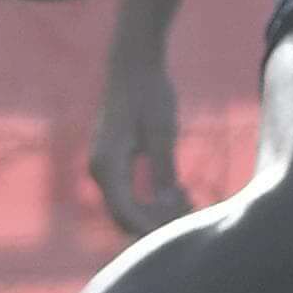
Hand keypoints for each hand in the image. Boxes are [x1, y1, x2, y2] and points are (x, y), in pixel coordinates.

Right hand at [91, 52, 194, 234]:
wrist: (133, 65)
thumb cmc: (150, 94)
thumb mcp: (162, 132)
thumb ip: (163, 170)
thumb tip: (166, 205)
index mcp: (107, 165)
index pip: (126, 214)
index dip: (155, 227)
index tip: (187, 223)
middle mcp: (98, 170)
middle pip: (124, 217)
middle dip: (158, 221)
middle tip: (193, 207)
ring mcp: (102, 167)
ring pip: (126, 207)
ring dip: (156, 211)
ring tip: (189, 196)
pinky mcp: (112, 162)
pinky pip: (128, 194)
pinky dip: (151, 199)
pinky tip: (179, 189)